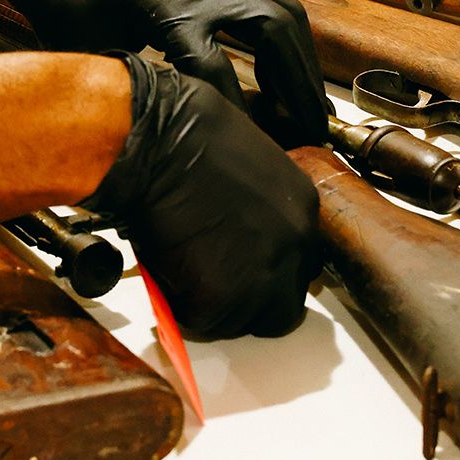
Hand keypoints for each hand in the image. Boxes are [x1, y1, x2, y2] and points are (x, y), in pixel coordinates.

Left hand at [0, 0, 330, 148]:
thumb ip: (138, 89)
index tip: (260, 147)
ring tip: (308, 101)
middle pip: (274, 27)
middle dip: (297, 80)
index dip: (243, 114)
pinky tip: (285, 62)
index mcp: (164, 3)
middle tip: (313, 124)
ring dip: (298, 55)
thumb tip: (177, 131)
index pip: (218, 68)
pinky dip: (281, 29)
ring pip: (279, 5)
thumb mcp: (92, 53)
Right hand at [86, 55, 320, 339]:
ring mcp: (262, 275)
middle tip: (211, 286)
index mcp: (302, 206)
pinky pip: (201, 322)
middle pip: (282, 307)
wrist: (157, 139)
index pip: (297, 266)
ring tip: (180, 271)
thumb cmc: (186, 137)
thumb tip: (234, 239)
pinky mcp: (222, 297)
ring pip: (240, 321)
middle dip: (247, 304)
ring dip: (211, 307)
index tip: (240, 273)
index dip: (263, 274)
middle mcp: (295, 244)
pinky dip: (179, 307)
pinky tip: (166, 272)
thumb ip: (256, 210)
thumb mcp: (247, 168)